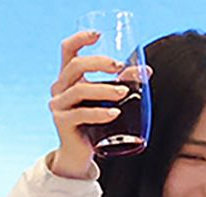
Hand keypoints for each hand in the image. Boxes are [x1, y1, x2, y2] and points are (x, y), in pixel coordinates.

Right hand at [48, 30, 127, 178]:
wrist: (80, 152)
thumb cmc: (95, 121)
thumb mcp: (107, 99)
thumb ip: (123, 83)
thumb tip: (147, 70)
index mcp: (68, 78)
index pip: (67, 50)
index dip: (80, 39)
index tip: (98, 35)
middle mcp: (59, 88)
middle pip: (75, 66)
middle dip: (98, 63)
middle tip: (119, 67)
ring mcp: (58, 105)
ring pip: (79, 90)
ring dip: (104, 89)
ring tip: (124, 92)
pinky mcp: (62, 123)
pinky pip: (81, 115)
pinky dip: (100, 113)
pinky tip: (115, 113)